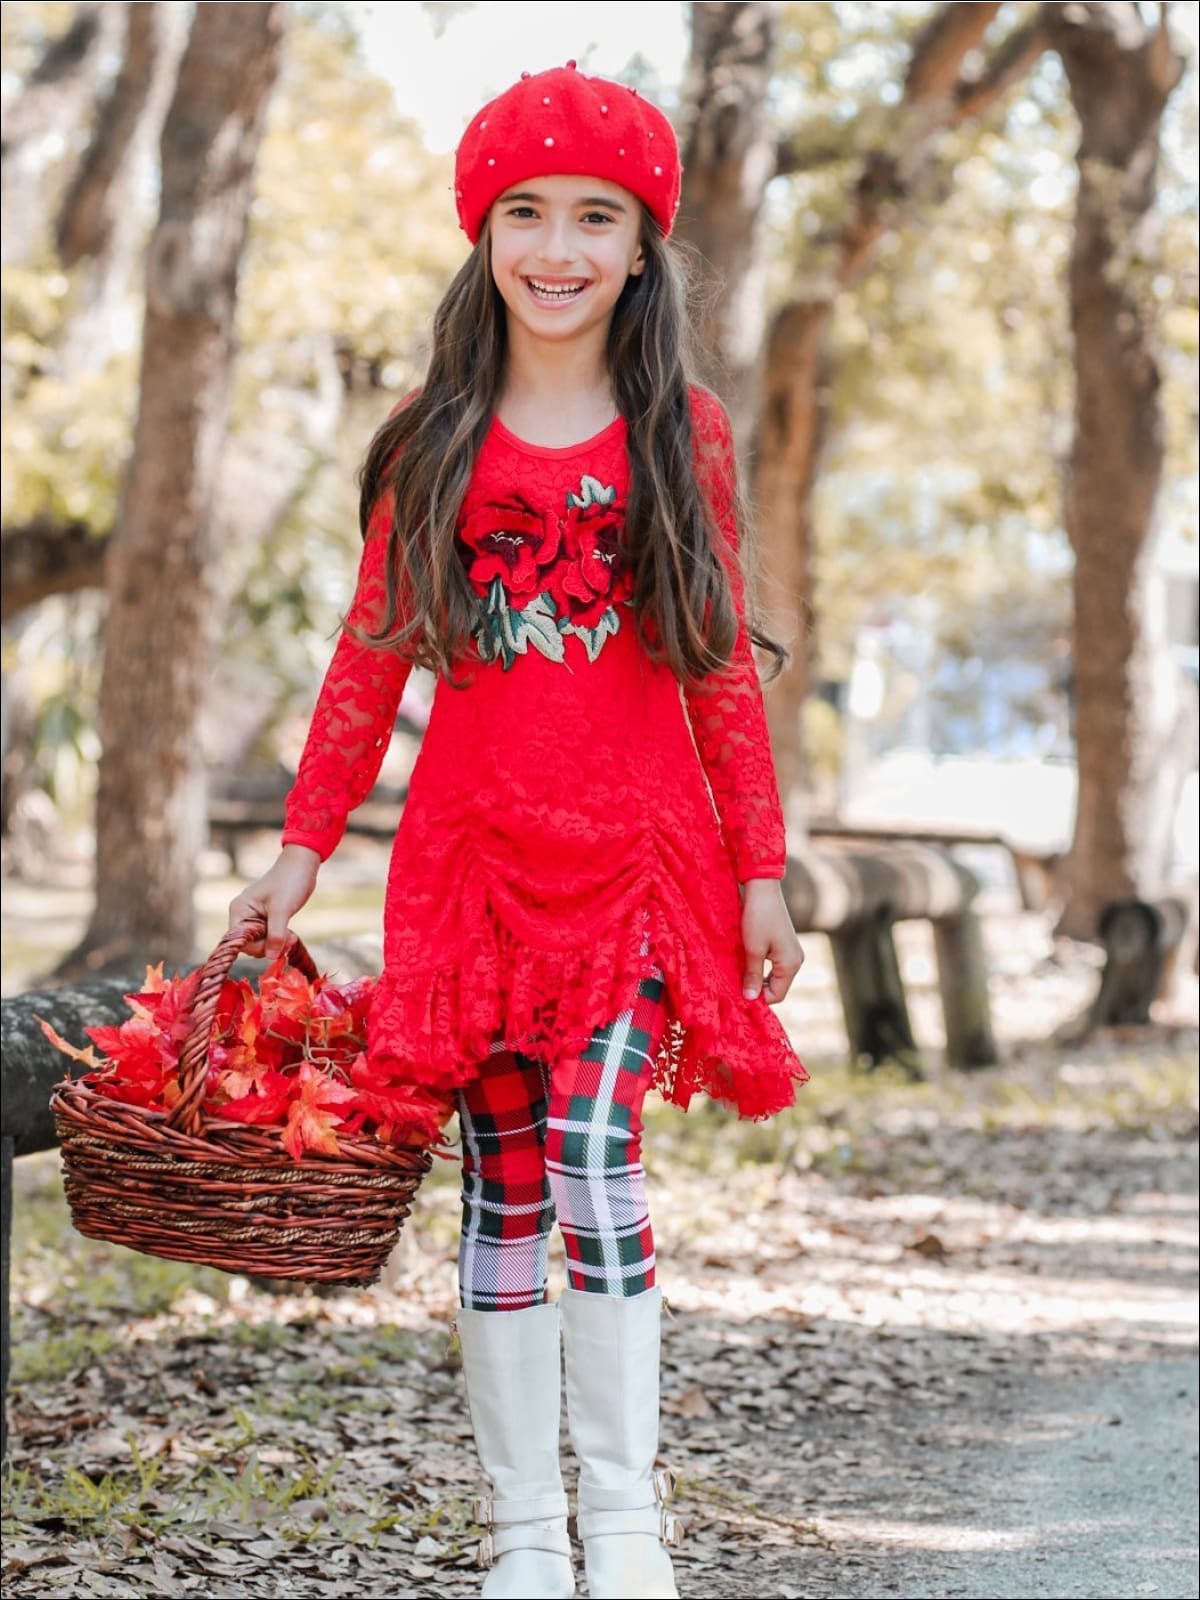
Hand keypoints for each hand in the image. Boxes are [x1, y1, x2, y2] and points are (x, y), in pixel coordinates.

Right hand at [227, 844, 320, 960]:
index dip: (259, 948)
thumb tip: (271, 957)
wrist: (302, 865)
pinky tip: (290, 935)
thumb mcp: (282, 909)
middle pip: (250, 944)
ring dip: (277, 943)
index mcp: (239, 910)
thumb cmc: (289, 882)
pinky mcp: (265, 918)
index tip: (279, 944)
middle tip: (290, 939)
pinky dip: (279, 938)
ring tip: (292, 936)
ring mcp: (254, 917)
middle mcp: (242, 915)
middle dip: (270, 946)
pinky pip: (268, 936)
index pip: (241, 941)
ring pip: (261, 942)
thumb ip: (275, 934)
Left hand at [739, 878, 803, 1004]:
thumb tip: (750, 999)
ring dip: (757, 978)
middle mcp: (796, 961)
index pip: (777, 995)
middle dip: (758, 989)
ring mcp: (791, 952)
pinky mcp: (784, 945)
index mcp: (791, 964)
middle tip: (736, 987)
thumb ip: (752, 976)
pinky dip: (760, 968)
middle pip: (777, 987)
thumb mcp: (752, 949)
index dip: (758, 999)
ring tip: (739, 976)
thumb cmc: (758, 918)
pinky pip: (773, 965)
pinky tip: (746, 964)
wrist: (763, 889)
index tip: (738, 997)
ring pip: (774, 976)